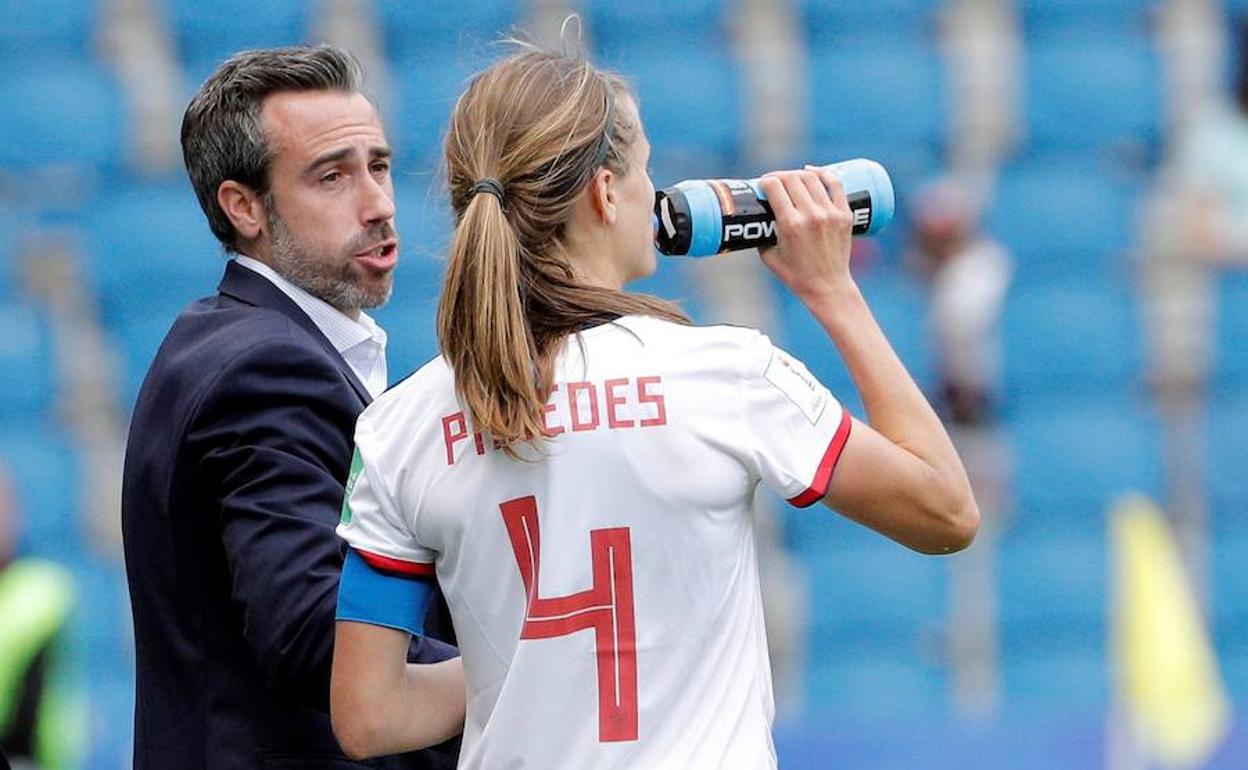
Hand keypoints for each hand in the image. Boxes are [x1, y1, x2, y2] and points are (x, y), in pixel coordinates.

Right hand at [756, 165, 855, 303]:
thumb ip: (761, 235)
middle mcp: (811, 216)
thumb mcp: (769, 256)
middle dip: (779, 175)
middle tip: (775, 181)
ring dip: (797, 173)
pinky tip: (812, 171)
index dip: (766, 181)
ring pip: (811, 178)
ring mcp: (830, 214)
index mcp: (790, 225)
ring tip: (791, 177)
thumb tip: (756, 216)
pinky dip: (823, 173)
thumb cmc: (796, 275)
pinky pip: (834, 184)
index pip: (774, 187)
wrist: (828, 286)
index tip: (763, 184)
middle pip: (791, 179)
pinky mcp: (844, 214)